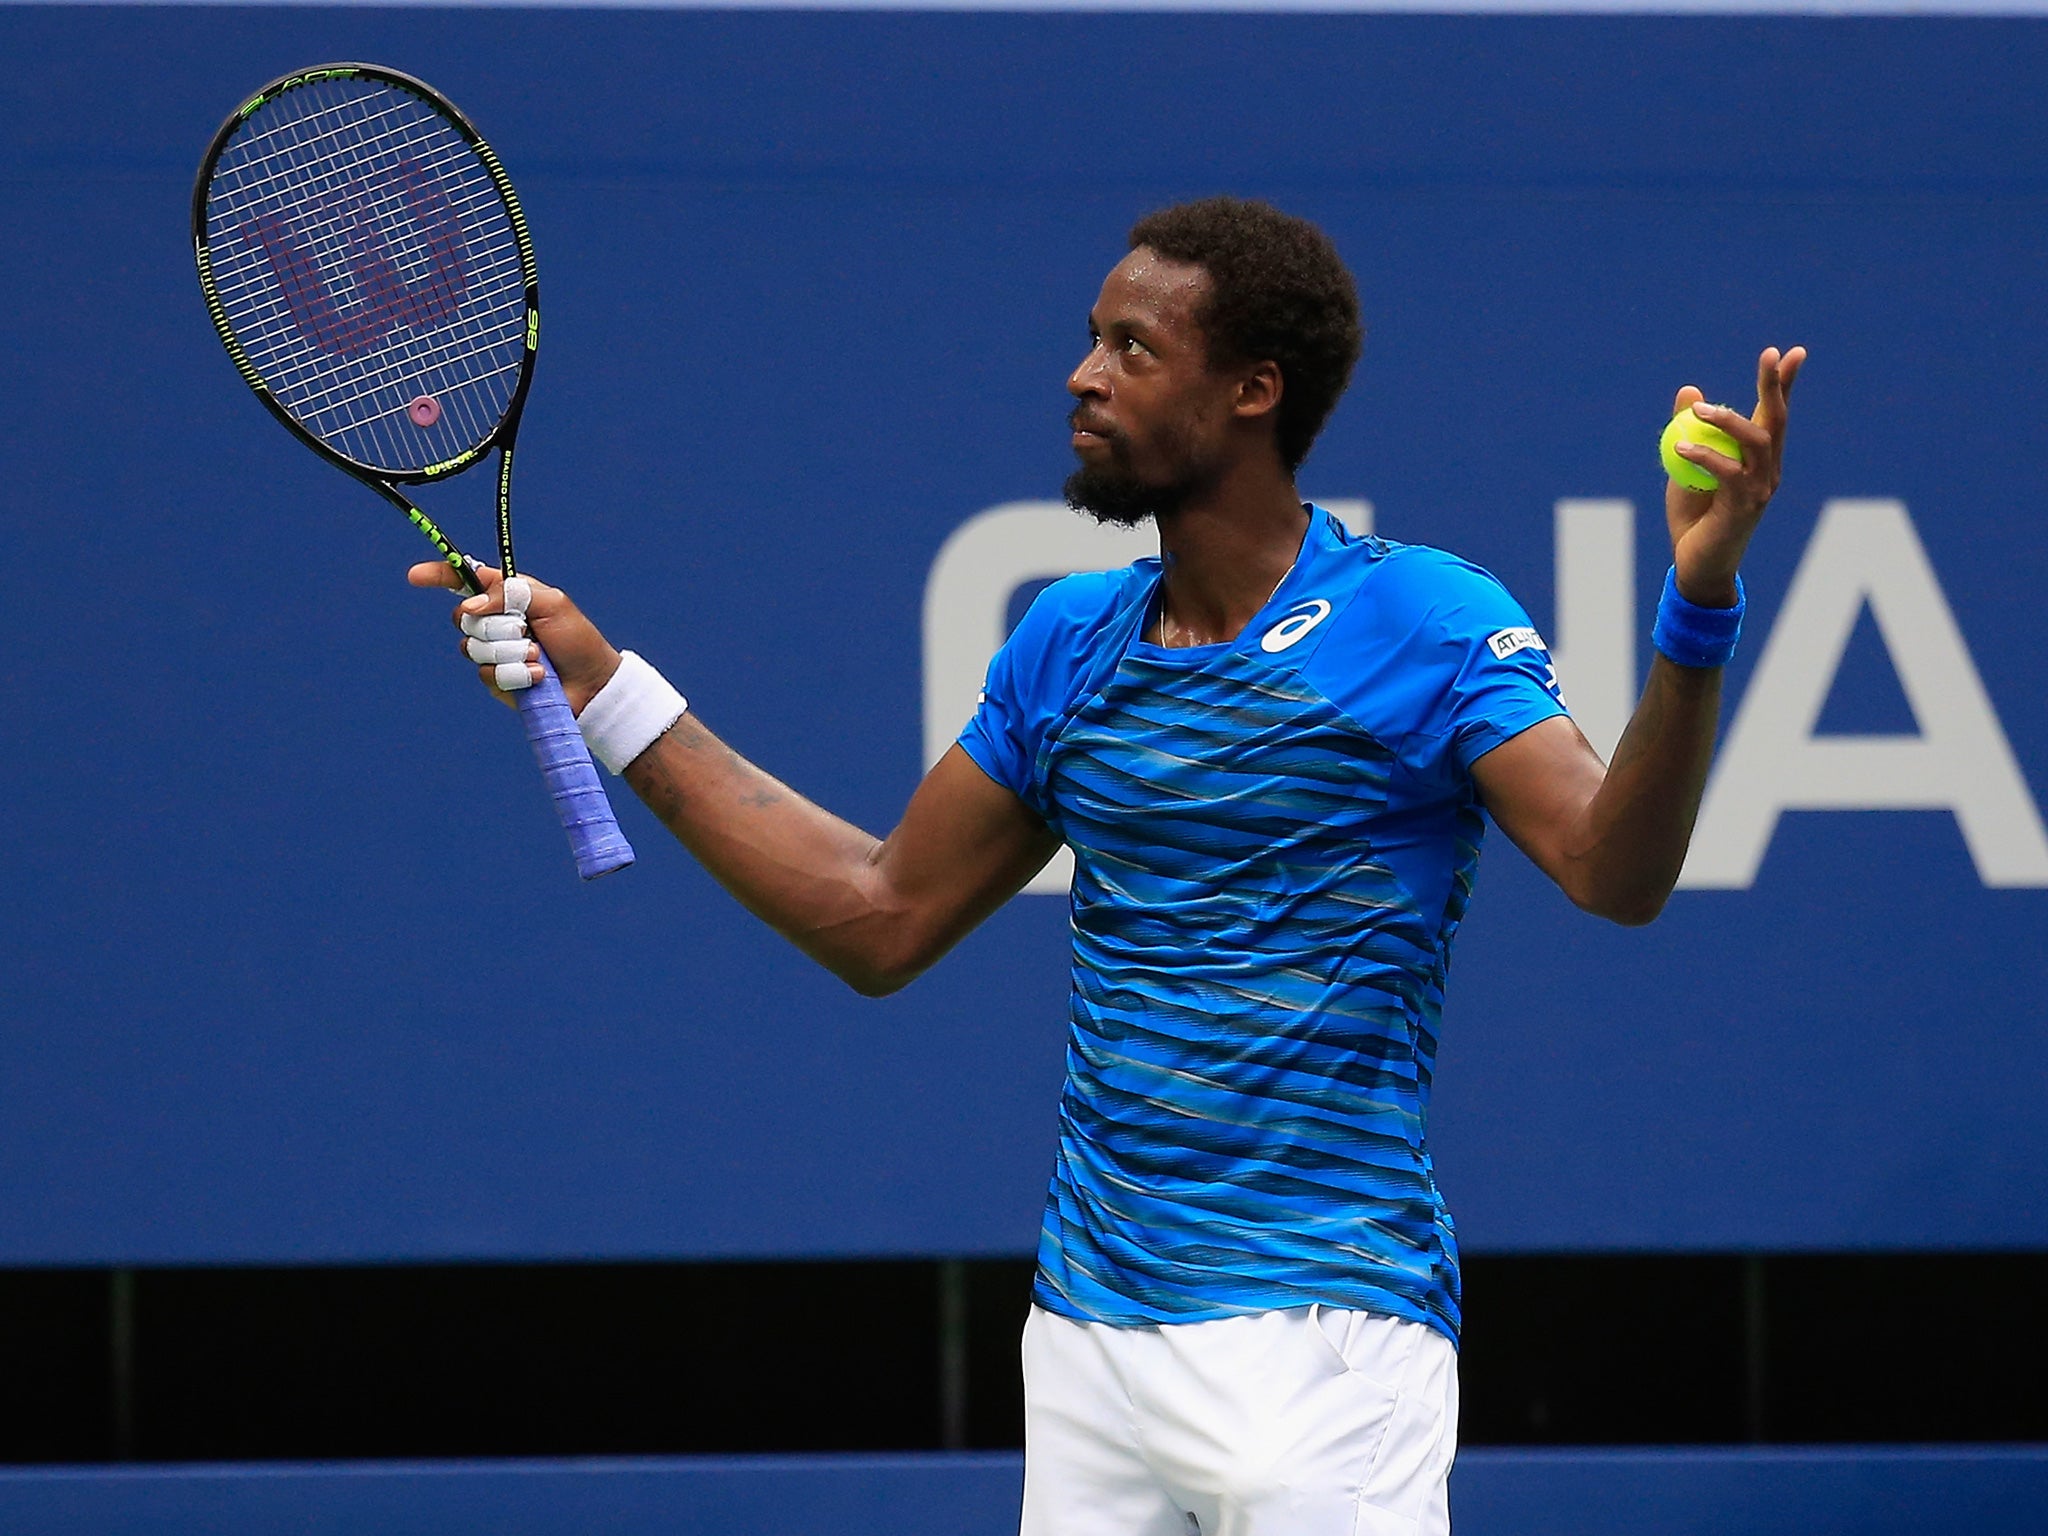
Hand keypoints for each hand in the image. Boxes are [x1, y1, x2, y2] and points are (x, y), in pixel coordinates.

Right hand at [408, 561, 622, 712]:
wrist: (592, 684)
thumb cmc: (577, 639)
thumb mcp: (552, 603)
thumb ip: (512, 593)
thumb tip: (471, 605)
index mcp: (507, 597)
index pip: (464, 582)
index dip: (439, 576)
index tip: (415, 577)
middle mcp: (494, 622)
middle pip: (464, 617)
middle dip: (498, 626)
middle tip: (529, 631)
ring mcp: (492, 652)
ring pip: (474, 647)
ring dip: (511, 652)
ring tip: (538, 657)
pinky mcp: (496, 680)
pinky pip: (486, 674)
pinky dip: (515, 674)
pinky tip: (537, 677)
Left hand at [1664, 345, 1806, 606]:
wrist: (1698, 565)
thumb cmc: (1694, 518)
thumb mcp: (1685, 467)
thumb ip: (1690, 432)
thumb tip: (1689, 390)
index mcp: (1760, 460)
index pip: (1776, 414)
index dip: (1785, 383)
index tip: (1791, 352)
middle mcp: (1769, 470)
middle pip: (1778, 419)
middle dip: (1776, 385)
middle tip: (1769, 354)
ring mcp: (1762, 488)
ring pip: (1759, 441)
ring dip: (1730, 420)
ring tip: (1698, 411)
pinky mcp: (1745, 506)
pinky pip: (1728, 473)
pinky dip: (1704, 456)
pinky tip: (1680, 448)